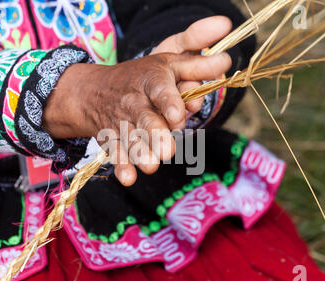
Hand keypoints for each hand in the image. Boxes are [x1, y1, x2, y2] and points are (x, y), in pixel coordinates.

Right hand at [43, 17, 232, 186]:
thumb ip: (199, 63)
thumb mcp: (170, 62)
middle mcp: (135, 101)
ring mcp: (122, 122)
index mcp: (151, 79)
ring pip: (131, 138)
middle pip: (145, 118)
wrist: (95, 90)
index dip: (168, 101)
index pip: (160, 89)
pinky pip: (115, 152)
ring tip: (151, 166)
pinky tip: (128, 178)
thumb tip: (229, 58)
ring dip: (139, 153)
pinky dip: (121, 166)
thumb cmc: (143, 76)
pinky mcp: (113, 138)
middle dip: (155, 133)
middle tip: (167, 150)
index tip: (177, 115)